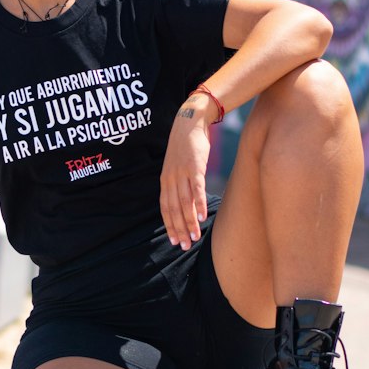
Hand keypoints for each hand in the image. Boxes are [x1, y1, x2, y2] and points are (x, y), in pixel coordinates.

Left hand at [160, 98, 213, 250]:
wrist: (189, 123)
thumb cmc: (186, 148)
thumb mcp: (178, 167)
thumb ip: (180, 185)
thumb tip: (186, 203)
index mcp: (165, 181)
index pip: (165, 208)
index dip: (169, 226)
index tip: (175, 241)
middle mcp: (171, 179)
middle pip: (174, 209)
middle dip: (179, 229)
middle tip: (185, 246)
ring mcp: (182, 173)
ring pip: (184, 203)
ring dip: (190, 221)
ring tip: (195, 236)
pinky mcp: (195, 167)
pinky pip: (197, 189)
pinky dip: (199, 204)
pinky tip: (203, 217)